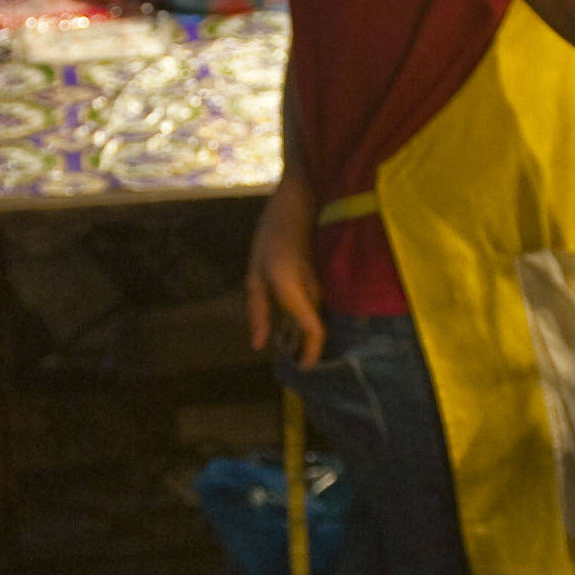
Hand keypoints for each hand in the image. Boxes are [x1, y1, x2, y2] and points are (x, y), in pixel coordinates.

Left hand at [246, 176, 325, 370]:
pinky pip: (311, 308)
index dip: (312, 356)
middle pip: (312, 332)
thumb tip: (261, 345)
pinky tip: (285, 324)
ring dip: (297, 335)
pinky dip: (300, 320)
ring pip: (311, 320)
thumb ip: (258, 311)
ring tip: (280, 344)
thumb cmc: (273, 234)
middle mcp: (313, 294)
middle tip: (282, 359)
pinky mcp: (319, 281)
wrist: (300, 202)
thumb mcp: (255, 273)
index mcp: (296, 293)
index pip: (314, 333)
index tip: (305, 371)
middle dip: (298, 350)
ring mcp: (320, 288)